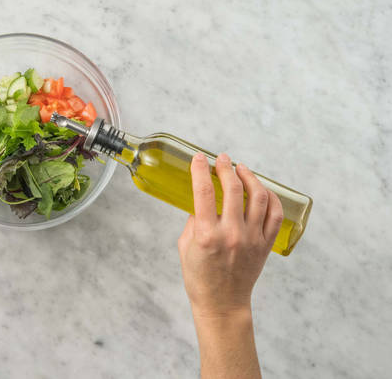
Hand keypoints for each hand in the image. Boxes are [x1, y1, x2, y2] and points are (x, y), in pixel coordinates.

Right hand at [178, 153, 282, 317]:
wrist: (222, 303)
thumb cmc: (199, 276)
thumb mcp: (185, 246)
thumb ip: (194, 221)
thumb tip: (202, 200)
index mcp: (207, 235)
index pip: (204, 192)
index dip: (201, 169)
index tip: (199, 157)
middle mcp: (232, 235)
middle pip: (233, 189)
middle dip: (226, 168)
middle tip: (222, 159)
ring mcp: (252, 239)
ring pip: (258, 197)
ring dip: (249, 177)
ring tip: (241, 169)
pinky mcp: (266, 245)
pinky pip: (275, 214)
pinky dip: (270, 197)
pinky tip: (261, 189)